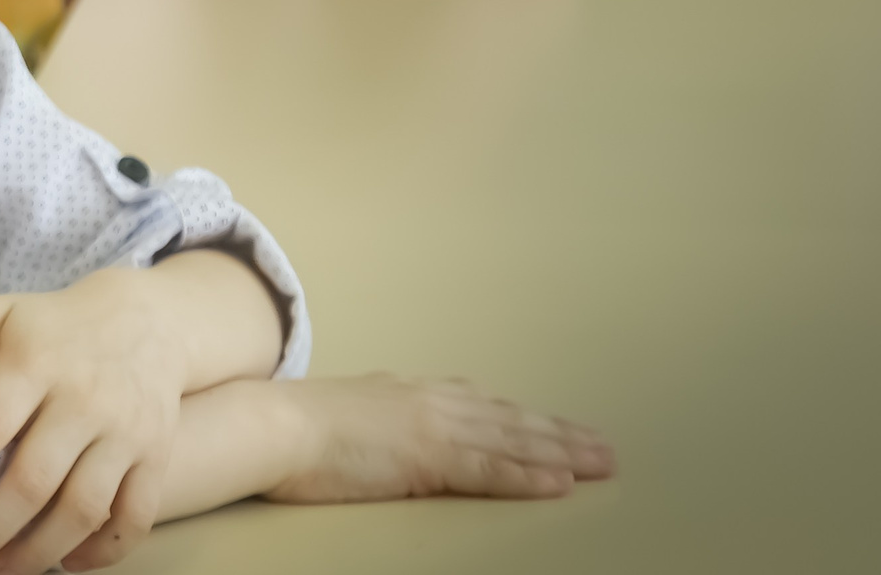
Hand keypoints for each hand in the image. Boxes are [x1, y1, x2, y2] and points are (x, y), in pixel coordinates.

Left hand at [0, 269, 181, 573]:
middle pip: (34, 480)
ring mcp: (125, 431)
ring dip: (38, 552)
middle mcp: (84, 398)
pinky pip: (134, 517)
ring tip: (0, 571)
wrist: (147, 321)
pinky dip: (102, 552)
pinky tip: (66, 562)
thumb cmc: (53, 326)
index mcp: (37, 362)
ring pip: (83, 509)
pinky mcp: (155, 456)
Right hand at [263, 374, 615, 503]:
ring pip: (512, 441)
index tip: (562, 431)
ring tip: (600, 465)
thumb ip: (388, 425)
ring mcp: (433, 426)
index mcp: (413, 395)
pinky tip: (558, 484)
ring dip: (561, 454)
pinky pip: (488, 468)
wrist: (275, 424)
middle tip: (605, 451)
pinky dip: (526, 475)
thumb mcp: (355, 419)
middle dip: (562, 436)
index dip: (529, 421)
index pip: (486, 407)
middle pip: (512, 420)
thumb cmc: (299, 430)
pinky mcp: (427, 455)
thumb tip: (399, 438)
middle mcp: (432, 402)